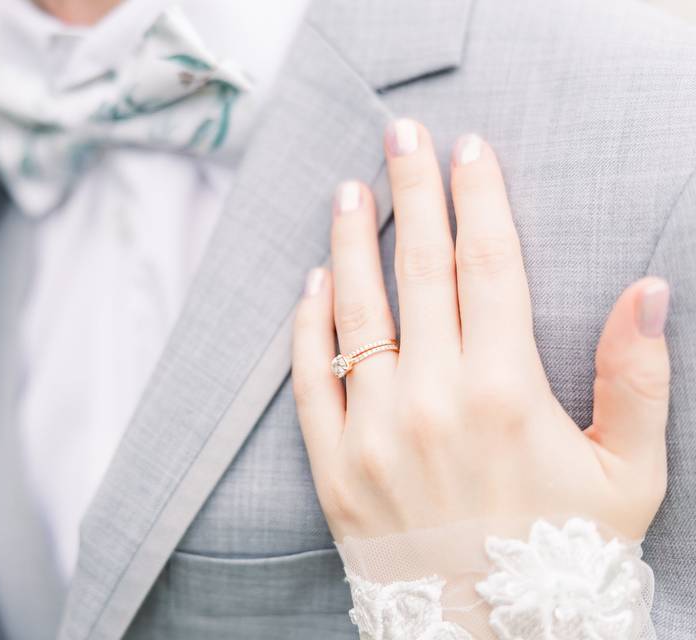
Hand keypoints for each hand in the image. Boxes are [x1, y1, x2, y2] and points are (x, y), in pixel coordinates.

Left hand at [292, 119, 670, 541]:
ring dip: (353, 242)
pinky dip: (309, 326)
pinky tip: (314, 282)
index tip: (469, 150)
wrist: (487, 633)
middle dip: (413, 192)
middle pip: (420, 268)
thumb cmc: (561, 551)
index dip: (478, 198)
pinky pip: (311, 377)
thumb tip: (647, 289)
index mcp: (504, 390)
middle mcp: (431, 399)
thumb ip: (637, 377)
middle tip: (400, 135)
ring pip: (357, 312)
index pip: (488, 264)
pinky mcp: (333, 464)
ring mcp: (373, 430)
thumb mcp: (625, 471)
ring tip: (351, 191)